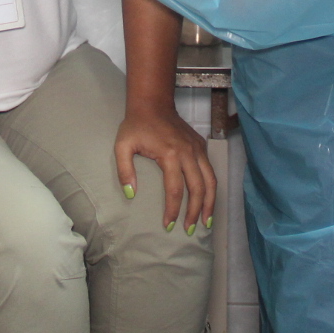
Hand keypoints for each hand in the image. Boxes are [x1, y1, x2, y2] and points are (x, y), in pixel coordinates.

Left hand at [115, 105, 215, 234]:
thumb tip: (130, 195)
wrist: (153, 103)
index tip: (169, 225)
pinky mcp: (201, 145)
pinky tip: (206, 200)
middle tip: (190, 229)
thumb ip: (124, 170)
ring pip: (211, 180)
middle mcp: (189, 152)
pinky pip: (210, 170)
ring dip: (210, 202)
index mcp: (170, 154)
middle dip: (195, 212)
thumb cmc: (136, 126)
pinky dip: (210, 187)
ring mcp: (197, 148)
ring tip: (206, 221)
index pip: (175, 190)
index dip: (173, 210)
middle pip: (198, 189)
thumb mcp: (122, 146)